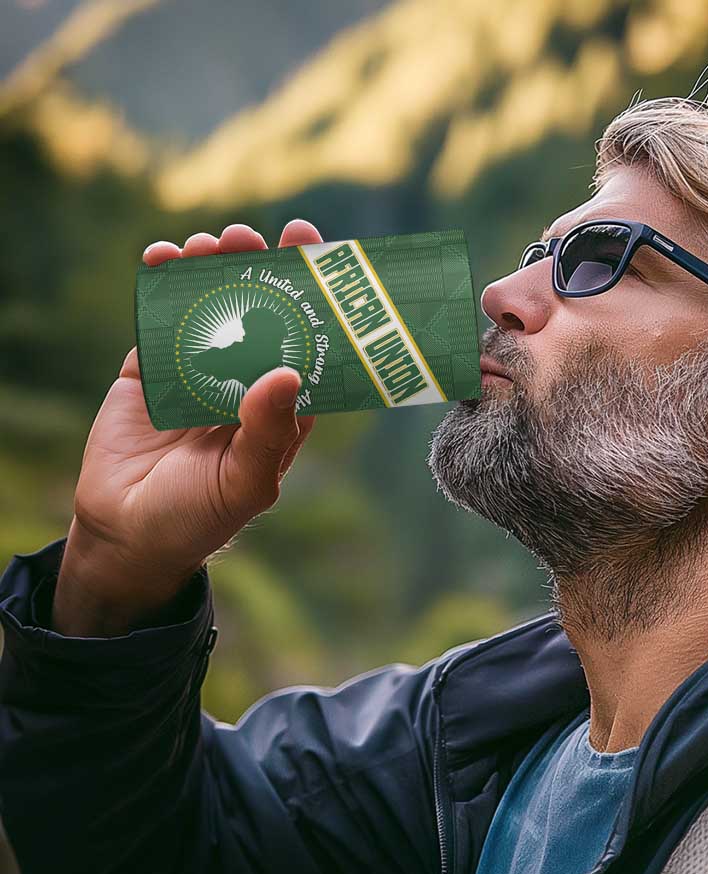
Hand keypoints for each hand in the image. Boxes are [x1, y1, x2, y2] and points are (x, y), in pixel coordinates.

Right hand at [52, 220, 321, 635]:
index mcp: (282, 407)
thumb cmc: (199, 517)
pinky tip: (164, 258)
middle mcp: (246, 381)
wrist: (127, 534)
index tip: (314, 252)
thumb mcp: (245, 483)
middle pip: (260, 312)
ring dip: (213, 269)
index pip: (306, 342)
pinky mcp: (152, 368)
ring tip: (211, 244)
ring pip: (212, 306)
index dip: (312, 298)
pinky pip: (160, 317)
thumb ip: (268, 432)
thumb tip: (288, 373)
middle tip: (255, 238)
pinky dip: (162, 284)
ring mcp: (199, 370)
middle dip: (260, 270)